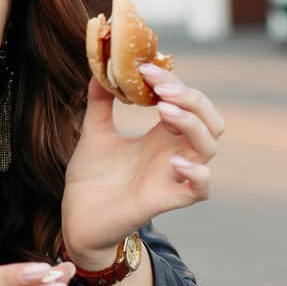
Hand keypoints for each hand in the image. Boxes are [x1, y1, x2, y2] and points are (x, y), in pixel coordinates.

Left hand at [60, 65, 224, 264]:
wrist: (77, 217)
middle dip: (192, 99)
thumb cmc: (91, 178)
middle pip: (209, 120)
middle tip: (161, 89)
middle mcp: (174, 153)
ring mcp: (174, 176)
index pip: (185, 101)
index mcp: (161, 135)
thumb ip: (100, 102)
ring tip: (164, 111)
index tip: (145, 68)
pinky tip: (175, 160)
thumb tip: (100, 69)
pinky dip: (197, 173)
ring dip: (192, 125)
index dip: (171, 82)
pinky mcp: (168, 200)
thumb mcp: (94, 133)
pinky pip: (201, 188)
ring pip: (209, 147)